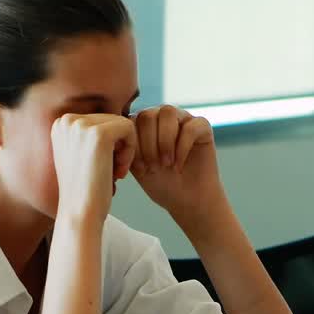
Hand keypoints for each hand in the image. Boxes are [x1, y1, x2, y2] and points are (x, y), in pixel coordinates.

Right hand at [51, 113, 137, 227]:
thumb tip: (116, 117)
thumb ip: (91, 135)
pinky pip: (129, 128)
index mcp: (61, 124)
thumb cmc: (85, 191)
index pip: (99, 120)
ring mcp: (81, 126)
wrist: (79, 214)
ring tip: (116, 173)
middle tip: (113, 173)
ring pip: (121, 123)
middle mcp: (67, 120)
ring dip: (125, 149)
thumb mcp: (81, 155)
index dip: (109, 144)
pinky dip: (130, 151)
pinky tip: (120, 171)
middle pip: (111, 119)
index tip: (103, 167)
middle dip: (118, 146)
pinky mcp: (98, 135)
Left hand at [130, 105, 228, 233]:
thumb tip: (110, 134)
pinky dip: (182, 148)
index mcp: (142, 124)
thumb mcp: (136, 166)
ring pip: (168, 112)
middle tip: (153, 167)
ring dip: (164, 141)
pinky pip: (190, 126)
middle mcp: (162, 117)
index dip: (133, 145)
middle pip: (147, 114)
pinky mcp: (202, 127)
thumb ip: (125, 147)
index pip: (130, 120)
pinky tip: (179, 166)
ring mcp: (183, 118)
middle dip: (148, 144)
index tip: (138, 169)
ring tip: (166, 164)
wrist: (188, 200)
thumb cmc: (161, 184)